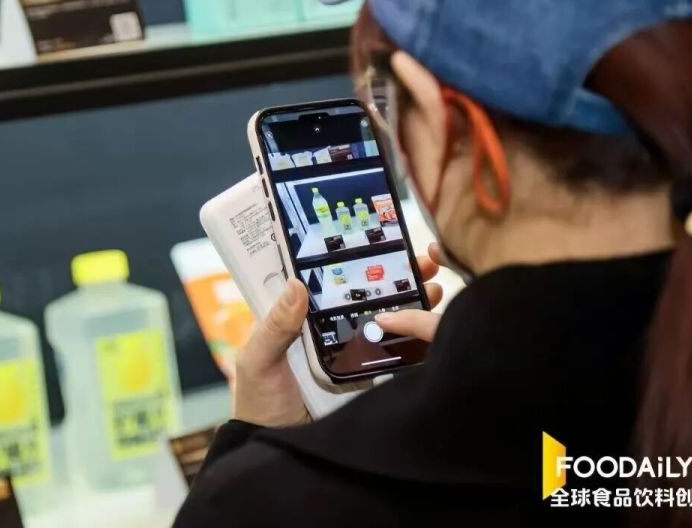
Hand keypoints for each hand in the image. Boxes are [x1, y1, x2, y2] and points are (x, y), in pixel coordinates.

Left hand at [232, 244, 445, 426]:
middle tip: (420, 260)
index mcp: (297, 318)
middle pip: (361, 294)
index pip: (324, 279)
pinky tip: (431, 322)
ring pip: (381, 319)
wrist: (279, 454)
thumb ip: (275, 326)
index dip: (347, 258)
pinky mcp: (365, 377)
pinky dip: (411, 338)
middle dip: (392, 274)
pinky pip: (390, 353)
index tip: (374, 238)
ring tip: (433, 286)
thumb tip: (296, 284)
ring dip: (408, 301)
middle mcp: (326, 329)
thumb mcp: (258, 361)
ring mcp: (348, 352)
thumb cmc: (258, 404)